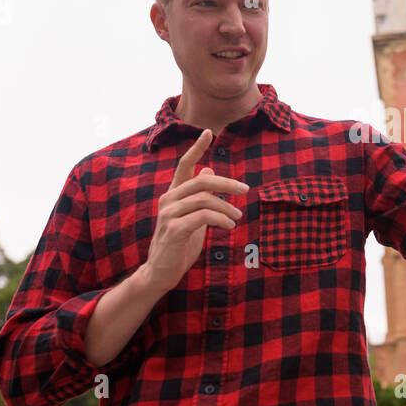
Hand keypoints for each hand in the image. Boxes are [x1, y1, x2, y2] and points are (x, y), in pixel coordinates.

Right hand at [138, 128, 249, 296]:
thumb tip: (208, 170)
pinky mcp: (174, 230)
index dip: (197, 148)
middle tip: (245, 189)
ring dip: (226, 206)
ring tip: (238, 216)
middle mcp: (169, 200)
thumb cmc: (179, 244)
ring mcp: (169, 214)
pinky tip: (229, 225)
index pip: (184, 165)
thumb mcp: (192, 216)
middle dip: (226, 182)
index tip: (208, 133)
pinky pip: (202, 217)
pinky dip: (220, 219)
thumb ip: (198, 195)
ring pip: (205, 199)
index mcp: (174, 194)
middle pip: (202, 180)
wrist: (160, 272)